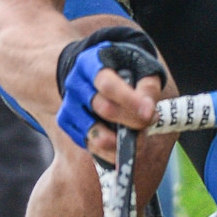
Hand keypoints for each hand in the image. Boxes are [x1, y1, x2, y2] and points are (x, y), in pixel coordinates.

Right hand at [56, 27, 167, 158]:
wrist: (98, 72)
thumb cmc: (124, 69)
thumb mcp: (140, 67)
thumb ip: (147, 87)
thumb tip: (148, 113)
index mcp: (90, 63)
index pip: (107, 85)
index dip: (129, 101)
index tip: (150, 114)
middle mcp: (75, 84)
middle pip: (103, 109)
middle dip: (132, 122)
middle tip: (149, 123)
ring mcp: (68, 105)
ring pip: (95, 135)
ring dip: (122, 142)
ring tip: (139, 137)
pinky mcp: (67, 124)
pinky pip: (90, 147)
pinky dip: (111, 152)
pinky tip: (123, 144)